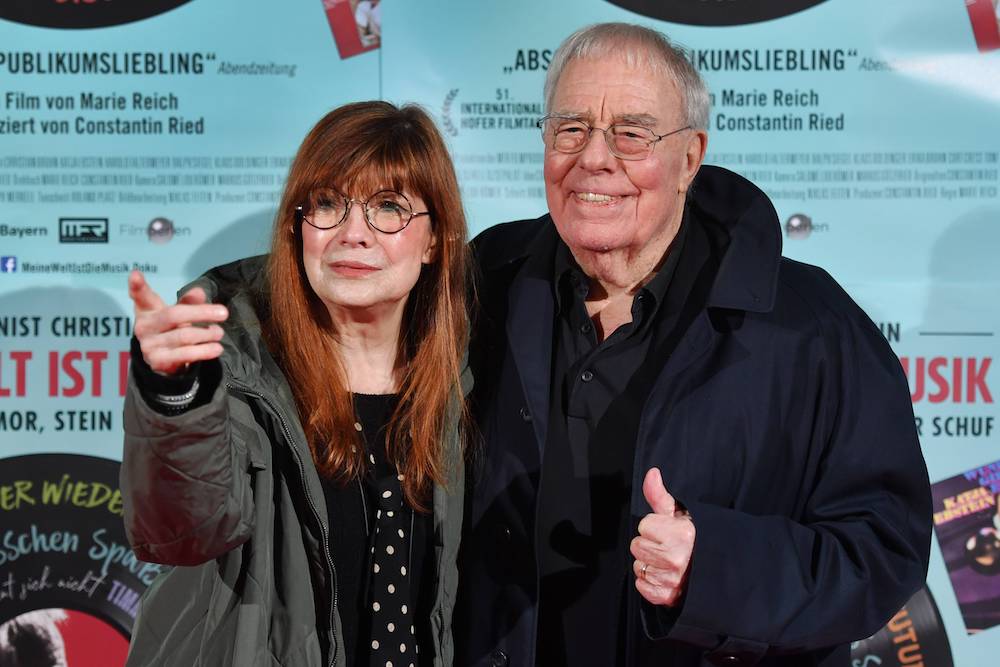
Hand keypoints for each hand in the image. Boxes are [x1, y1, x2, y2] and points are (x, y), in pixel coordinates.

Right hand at [129, 269, 227, 375]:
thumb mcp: (178, 313)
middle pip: (174, 315)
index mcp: (147, 310)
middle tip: (223, 313)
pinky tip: (216, 348)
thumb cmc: (171, 329)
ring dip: (206, 334)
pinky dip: (204, 351)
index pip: (141, 296)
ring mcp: (149, 345)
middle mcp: (144, 326)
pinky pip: (185, 355)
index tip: (135, 274)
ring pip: (183, 336)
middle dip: (201, 313)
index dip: (137, 286)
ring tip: (219, 333)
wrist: (163, 360)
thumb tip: (199, 292)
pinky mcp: (158, 361)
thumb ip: (188, 302)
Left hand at [630, 467, 694, 606]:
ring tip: (666, 562)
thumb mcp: (678, 514)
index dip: (653, 527)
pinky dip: (649, 583)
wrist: (711, 571)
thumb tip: (652, 473)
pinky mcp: (666, 597)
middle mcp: (676, 558)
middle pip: (636, 546)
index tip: (667, 532)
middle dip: (648, 544)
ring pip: (638, 566)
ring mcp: (672, 580)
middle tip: (666, 547)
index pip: (643, 526)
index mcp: (682, 535)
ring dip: (648, 563)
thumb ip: (659, 495)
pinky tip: (663, 576)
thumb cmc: (692, 540)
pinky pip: (641, 586)